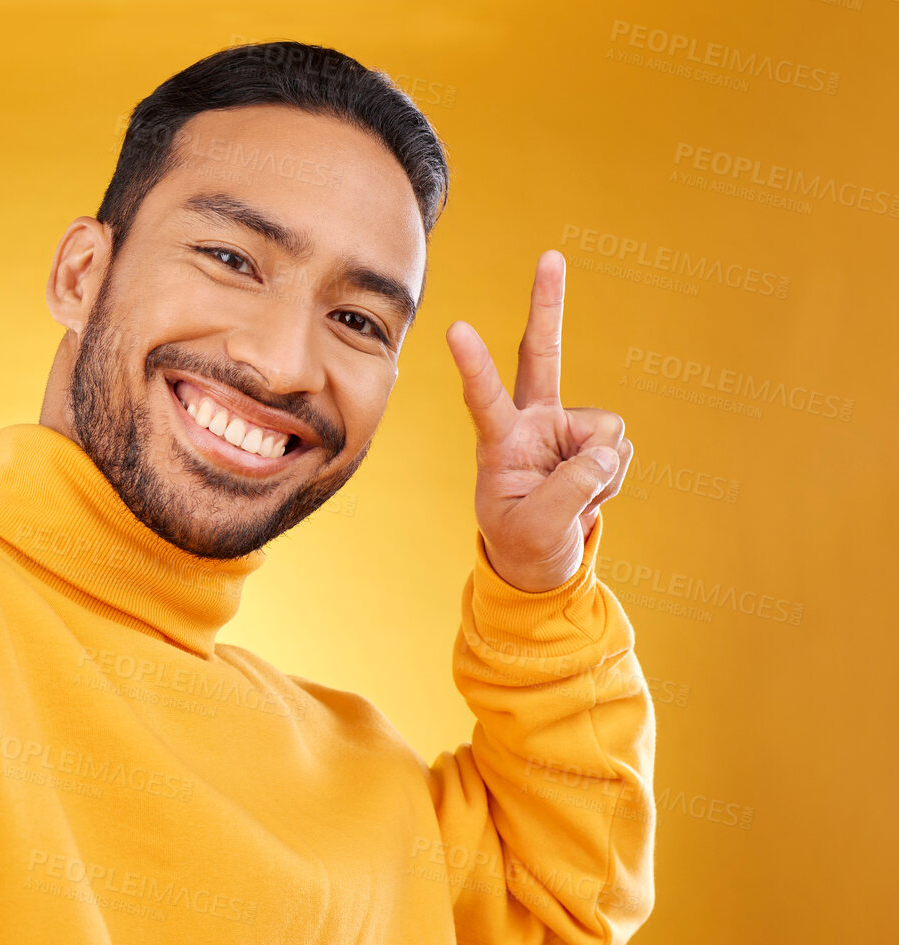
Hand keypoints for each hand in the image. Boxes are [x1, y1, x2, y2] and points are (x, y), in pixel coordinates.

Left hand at [444, 250, 632, 592]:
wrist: (541, 557)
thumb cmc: (523, 542)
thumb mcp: (537, 530)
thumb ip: (570, 492)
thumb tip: (607, 451)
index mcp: (498, 442)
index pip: (484, 398)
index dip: (473, 365)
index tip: (455, 328)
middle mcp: (531, 422)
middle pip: (541, 354)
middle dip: (548, 305)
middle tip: (551, 256)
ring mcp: (564, 427)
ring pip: (606, 435)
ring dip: (601, 477)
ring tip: (571, 501)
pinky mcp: (594, 438)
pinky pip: (621, 451)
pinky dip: (612, 480)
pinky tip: (588, 492)